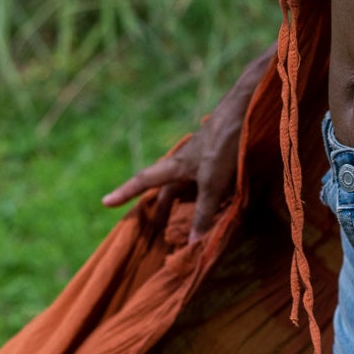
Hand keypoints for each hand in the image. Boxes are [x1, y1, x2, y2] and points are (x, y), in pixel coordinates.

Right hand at [101, 45, 273, 242]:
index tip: (105, 203)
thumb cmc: (224, 145)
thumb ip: (204, 212)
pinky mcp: (221, 157)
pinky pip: (207, 182)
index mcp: (176, 166)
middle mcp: (185, 162)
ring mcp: (203, 158)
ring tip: (186, 221)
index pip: (143, 181)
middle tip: (157, 228)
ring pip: (188, 185)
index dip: (124, 193)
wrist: (247, 111)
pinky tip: (219, 205)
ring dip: (184, 202)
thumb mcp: (212, 183)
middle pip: (167, 188)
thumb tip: (193, 243)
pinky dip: (206, 196)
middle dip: (160, 207)